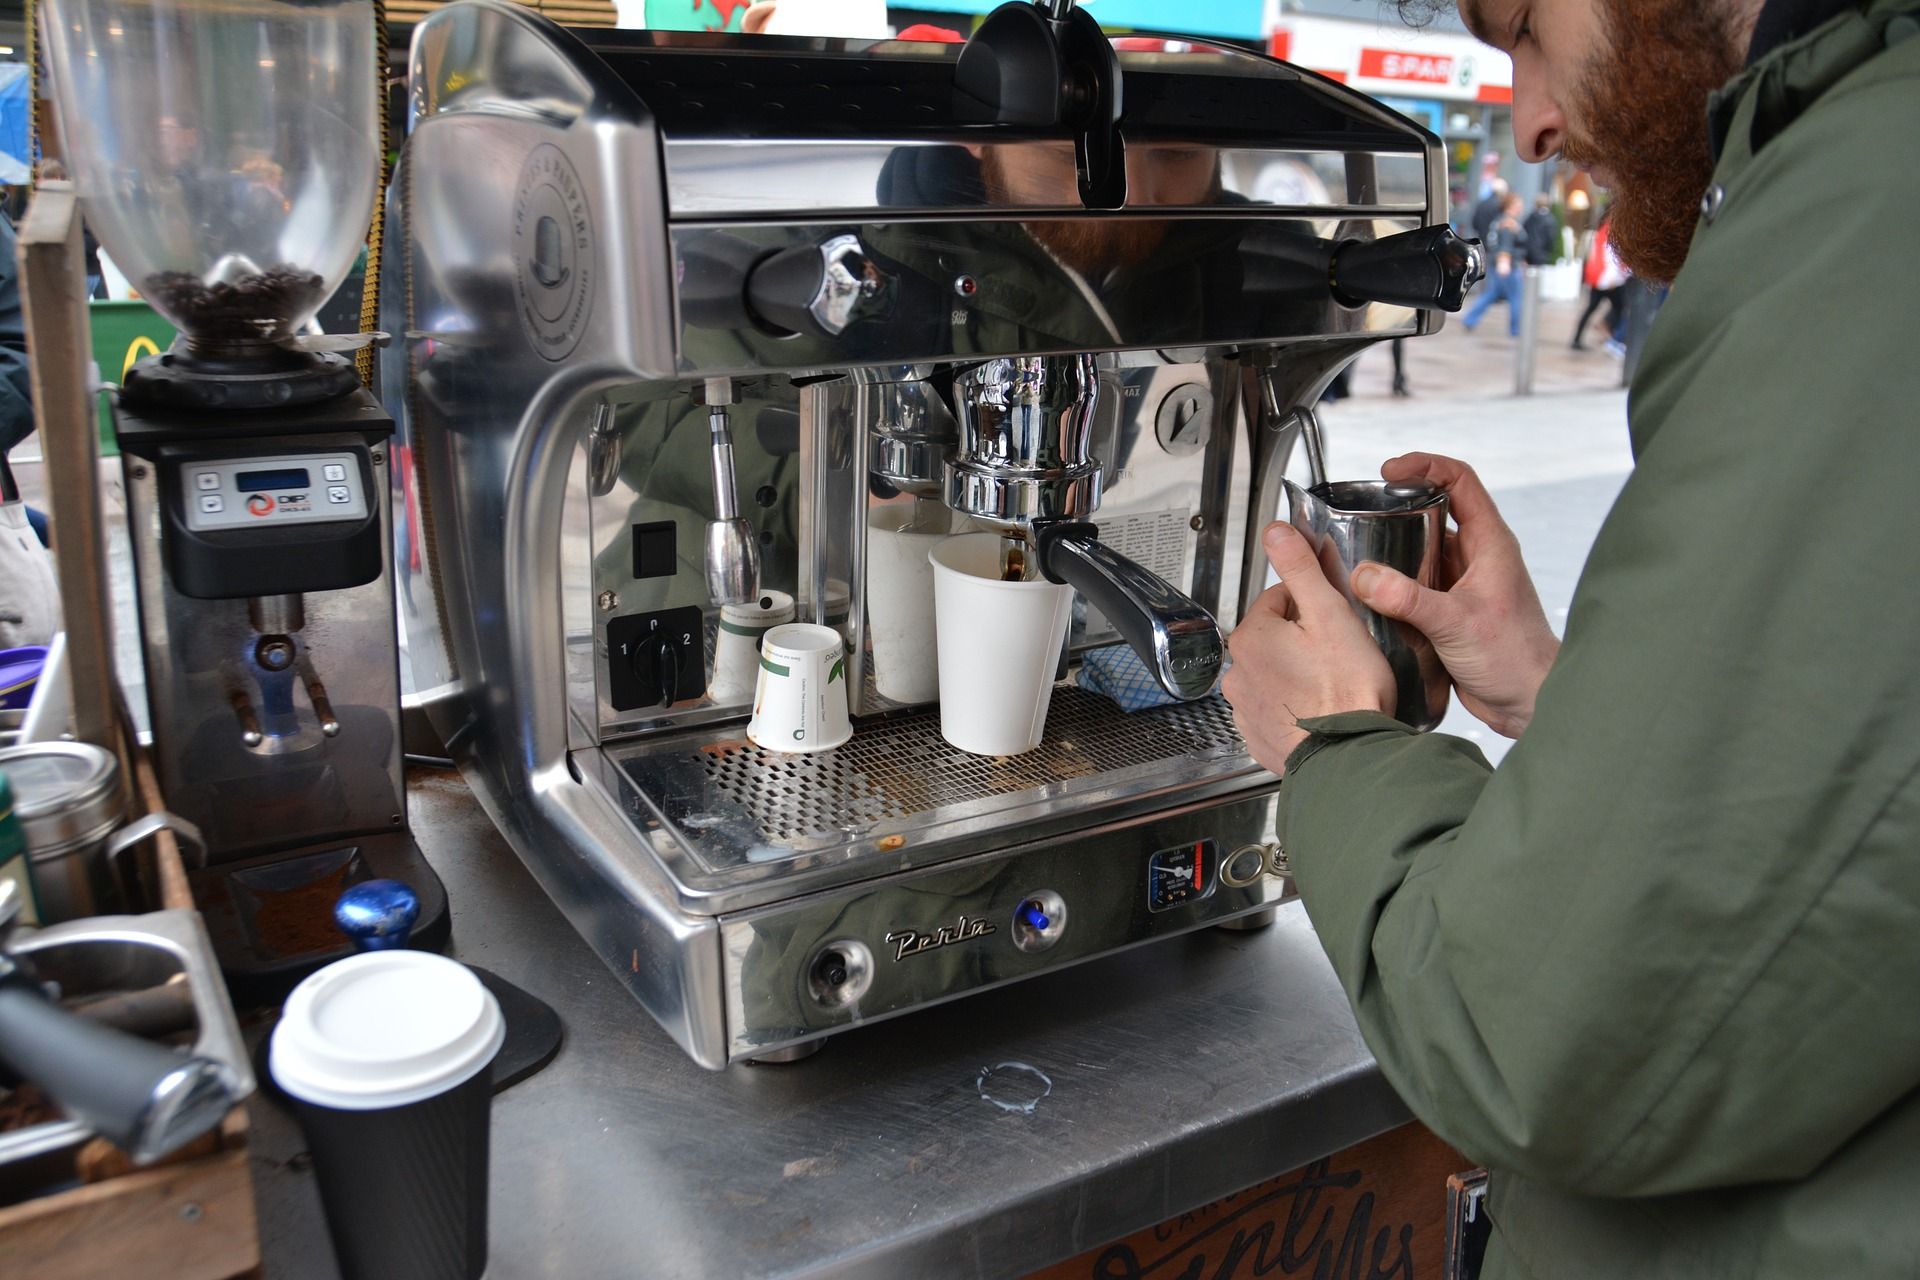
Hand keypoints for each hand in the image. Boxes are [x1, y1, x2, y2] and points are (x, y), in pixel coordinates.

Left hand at [1222, 521, 1396, 775]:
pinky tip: (1322, 709)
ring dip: (1297, 673)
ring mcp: (1245, 707)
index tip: (1334, 619)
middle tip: (1340, 654)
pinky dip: (1295, 706)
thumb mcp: (1329, 613)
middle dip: (1303, 640)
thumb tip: (1277, 531)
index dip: (1312, 604)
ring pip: (1274, 673)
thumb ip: (1300, 568)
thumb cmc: (1346, 690)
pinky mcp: (1258, 735)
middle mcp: (1238, 671)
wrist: (1349, 757)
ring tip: (1333, 684)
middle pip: (1274, 636)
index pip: (1279, 599)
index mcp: (1252, 636)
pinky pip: (1277, 708)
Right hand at [1350, 453, 1559, 736]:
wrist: (1531, 702)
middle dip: (1397, 508)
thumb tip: (1365, 576)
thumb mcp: (1457, 623)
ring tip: (1360, 552)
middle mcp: (1477, 557)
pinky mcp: (1450, 609)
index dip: (1425, 466)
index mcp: (1490, 544)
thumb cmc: (1516, 659)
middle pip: (1434, 512)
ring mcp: (1463, 583)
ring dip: (1393, 549)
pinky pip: (1417, 583)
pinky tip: (1372, 595)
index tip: (1389, 470)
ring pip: (1422, 550)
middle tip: (1364, 513)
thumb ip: (1409, 599)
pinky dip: (1394, 583)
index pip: (1459, 481)